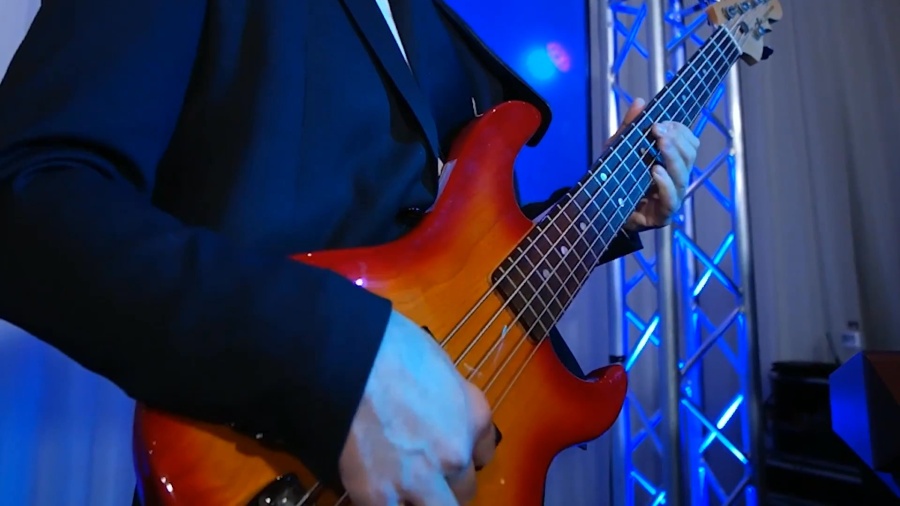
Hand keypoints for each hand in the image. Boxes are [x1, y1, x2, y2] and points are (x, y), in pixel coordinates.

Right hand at [339, 310, 496, 505]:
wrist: (345, 355)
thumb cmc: (388, 344)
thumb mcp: (437, 364)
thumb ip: (445, 399)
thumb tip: (432, 410)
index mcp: (474, 416)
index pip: (484, 453)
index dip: (464, 452)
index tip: (447, 450)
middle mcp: (456, 454)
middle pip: (464, 489)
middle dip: (444, 482)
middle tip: (419, 468)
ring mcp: (420, 479)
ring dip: (422, 499)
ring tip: (400, 486)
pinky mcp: (378, 495)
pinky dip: (385, 503)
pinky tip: (374, 491)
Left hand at [613, 98, 698, 230]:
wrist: (600, 210)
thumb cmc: (615, 179)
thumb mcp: (619, 150)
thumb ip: (629, 128)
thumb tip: (639, 101)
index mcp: (671, 163)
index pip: (689, 143)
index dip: (680, 130)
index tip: (661, 122)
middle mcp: (675, 179)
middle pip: (689, 157)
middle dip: (677, 140)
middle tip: (659, 129)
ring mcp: (671, 198)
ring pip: (683, 176)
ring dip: (673, 157)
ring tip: (661, 144)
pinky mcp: (662, 215)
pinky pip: (671, 200)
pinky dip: (666, 184)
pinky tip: (656, 171)